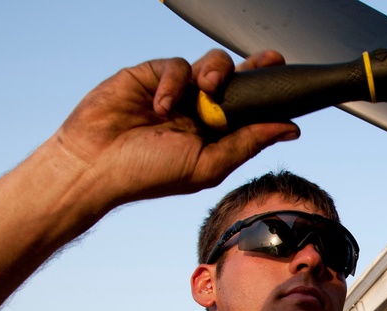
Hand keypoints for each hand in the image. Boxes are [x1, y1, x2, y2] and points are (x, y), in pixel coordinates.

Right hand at [52, 49, 298, 212]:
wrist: (96, 166)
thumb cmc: (149, 174)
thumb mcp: (208, 163)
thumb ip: (248, 142)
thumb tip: (290, 128)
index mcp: (216, 134)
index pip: (250, 108)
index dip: (269, 94)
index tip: (288, 82)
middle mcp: (200, 111)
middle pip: (237, 80)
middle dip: (256, 68)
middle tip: (272, 60)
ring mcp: (177, 93)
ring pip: (212, 66)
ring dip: (216, 72)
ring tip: (208, 88)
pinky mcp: (151, 76)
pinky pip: (177, 66)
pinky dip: (174, 83)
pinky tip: (162, 105)